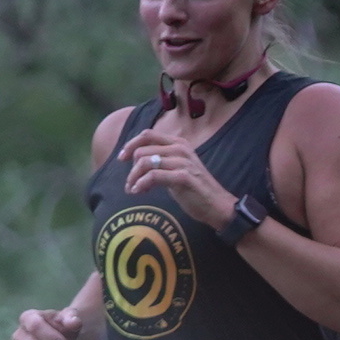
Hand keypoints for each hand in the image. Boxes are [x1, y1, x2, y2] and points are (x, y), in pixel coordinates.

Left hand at [118, 119, 238, 230]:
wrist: (217, 205)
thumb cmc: (194, 188)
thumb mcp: (177, 167)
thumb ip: (160, 159)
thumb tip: (134, 158)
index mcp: (179, 143)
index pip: (147, 134)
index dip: (130, 145)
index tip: (122, 158)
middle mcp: (181, 149)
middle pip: (142, 151)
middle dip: (131, 169)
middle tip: (131, 183)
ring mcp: (182, 162)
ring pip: (144, 162)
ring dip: (133, 178)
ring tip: (134, 189)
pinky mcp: (183, 177)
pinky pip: (152, 176)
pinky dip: (140, 184)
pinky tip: (139, 192)